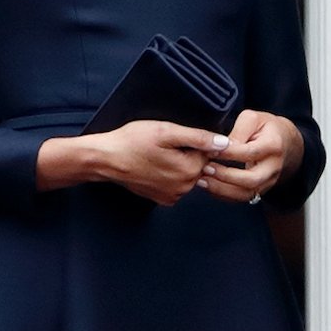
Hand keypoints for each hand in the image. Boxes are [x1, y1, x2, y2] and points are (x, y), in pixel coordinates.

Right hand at [85, 120, 232, 205]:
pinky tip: (153, 165)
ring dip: (177, 163)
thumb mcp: (166, 131)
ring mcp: (172, 196)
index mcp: (189, 170)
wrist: (106, 159)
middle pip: (198, 164)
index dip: (194, 141)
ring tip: (157, 153)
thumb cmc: (132, 141)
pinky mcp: (162, 199)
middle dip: (187, 152)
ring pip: (187, 174)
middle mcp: (184, 187)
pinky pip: (175, 184)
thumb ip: (198, 137)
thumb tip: (224, 143)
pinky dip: (168, 174)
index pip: (209, 152)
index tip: (176, 136)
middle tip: (164, 144)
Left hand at [197, 109, 303, 204]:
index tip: (209, 149)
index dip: (227, 153)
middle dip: (225, 176)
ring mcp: (269, 181)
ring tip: (202, 180)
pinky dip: (224, 195)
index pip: (249, 152)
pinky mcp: (261, 189)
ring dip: (222, 190)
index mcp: (273, 145)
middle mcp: (273, 167)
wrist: (285, 142)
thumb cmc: (265, 127)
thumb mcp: (253, 118)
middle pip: (251, 179)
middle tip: (205, 168)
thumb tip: (222, 145)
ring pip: (246, 193)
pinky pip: (242, 198)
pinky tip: (208, 186)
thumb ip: (239, 130)